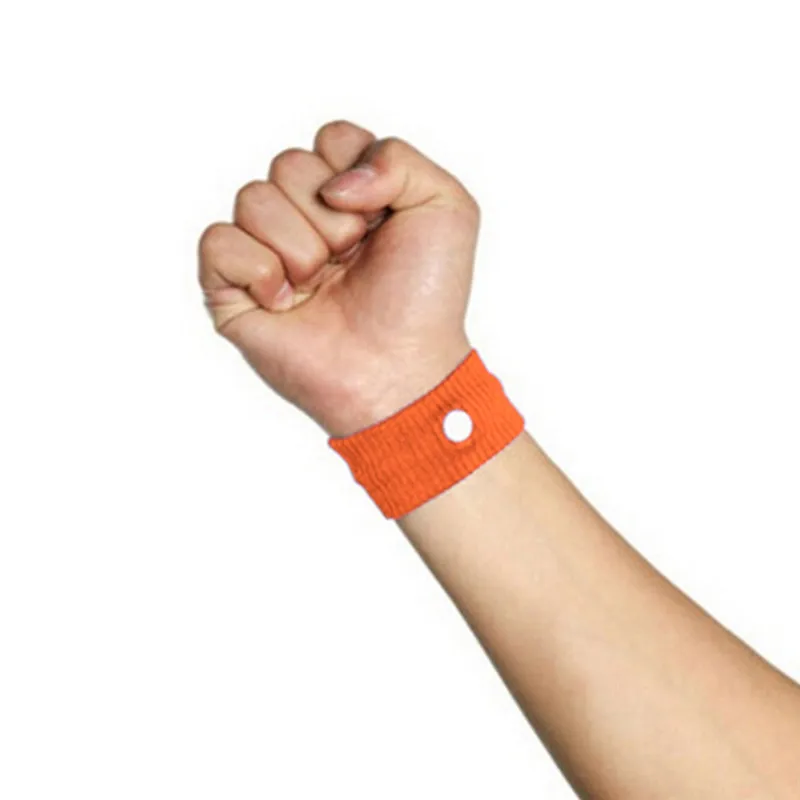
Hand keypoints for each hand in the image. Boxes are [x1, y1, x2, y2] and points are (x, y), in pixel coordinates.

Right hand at [198, 121, 479, 435]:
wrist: (399, 367)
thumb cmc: (425, 298)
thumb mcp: (445, 207)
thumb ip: (396, 157)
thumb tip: (329, 183)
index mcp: (350, 195)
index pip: (330, 139)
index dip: (355, 175)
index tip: (379, 221)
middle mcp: (304, 218)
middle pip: (288, 163)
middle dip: (330, 217)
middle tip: (351, 259)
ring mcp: (267, 253)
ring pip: (253, 197)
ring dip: (300, 246)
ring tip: (320, 285)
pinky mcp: (233, 290)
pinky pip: (218, 242)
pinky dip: (257, 269)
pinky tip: (285, 301)